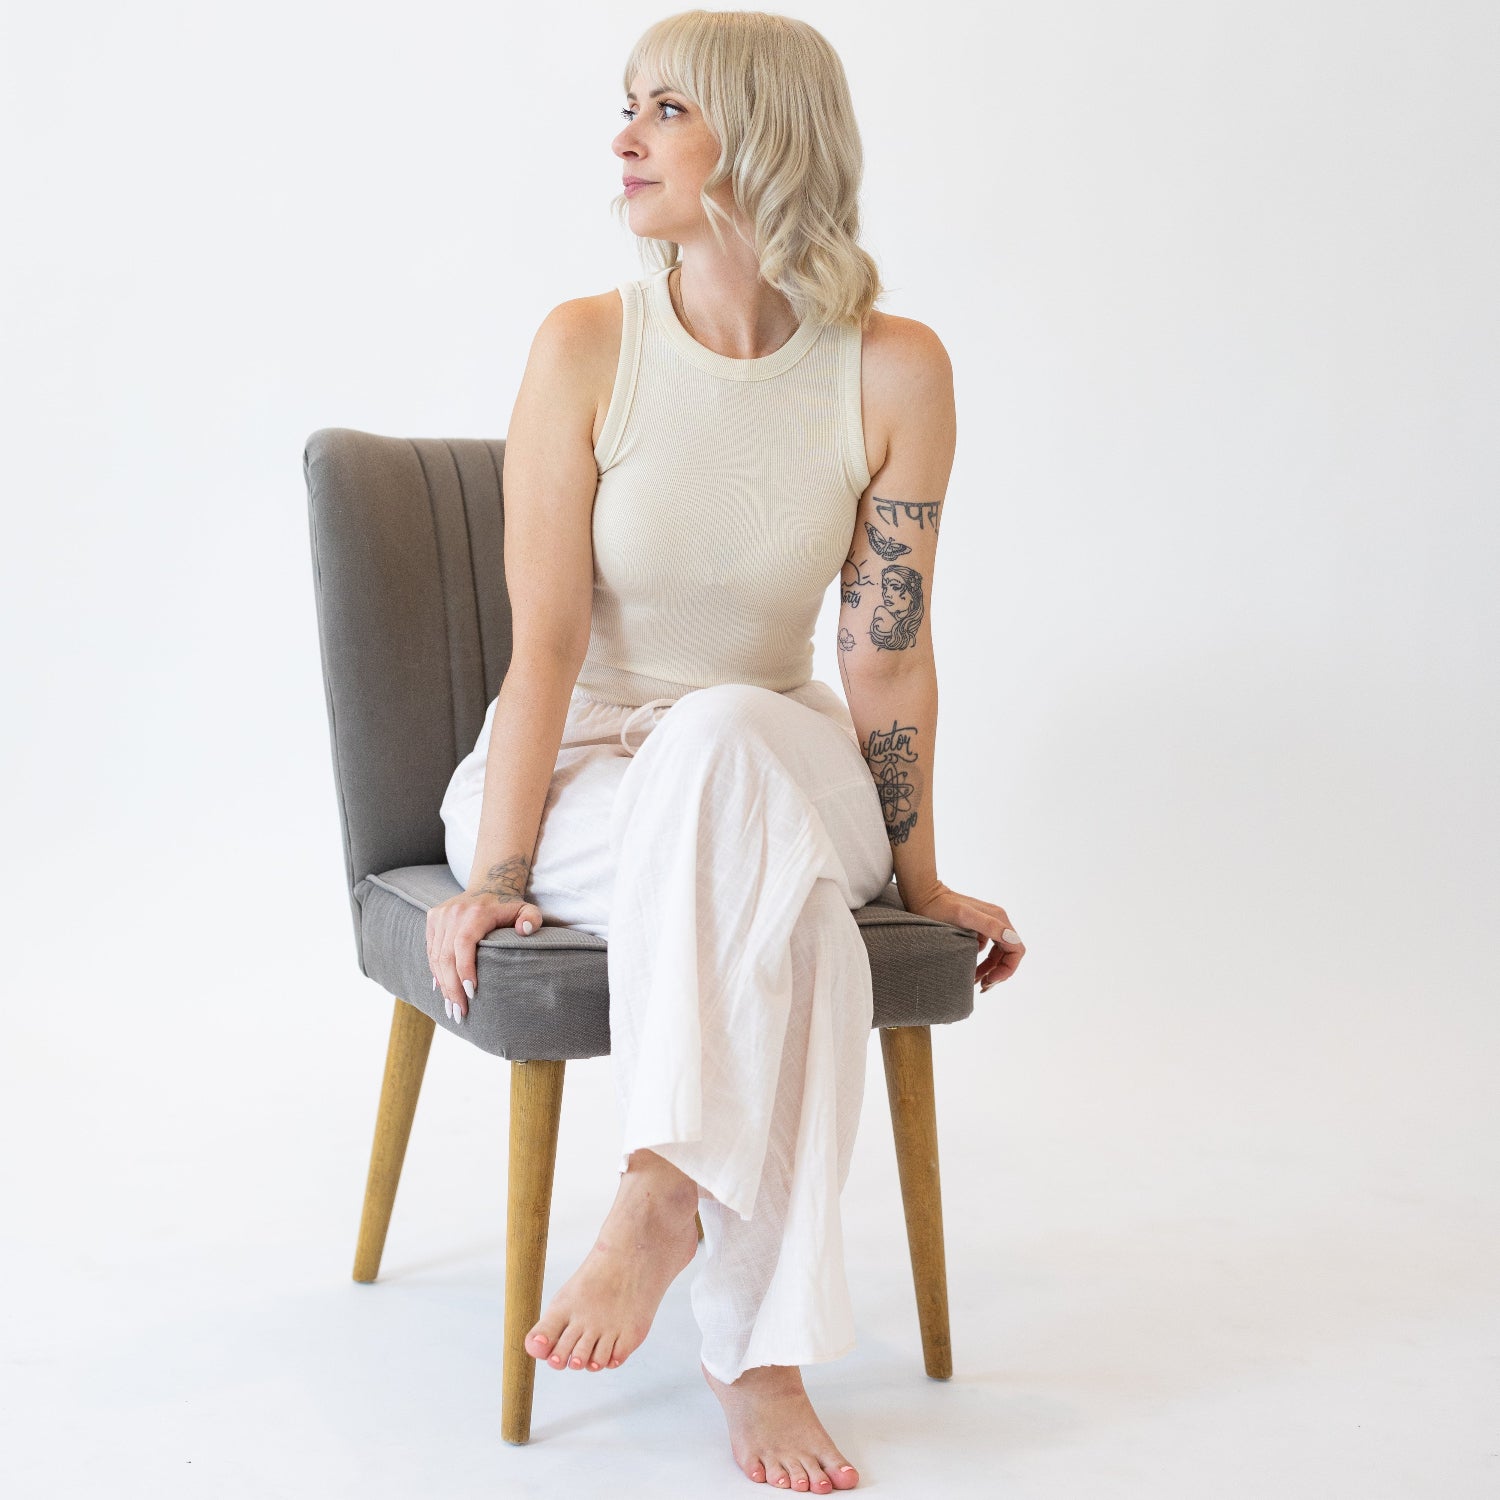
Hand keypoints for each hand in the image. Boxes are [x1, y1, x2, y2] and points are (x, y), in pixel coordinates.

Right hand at [425, 887, 543, 1022]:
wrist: (489, 884)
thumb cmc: (509, 905)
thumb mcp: (527, 908)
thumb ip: (532, 918)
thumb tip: (526, 930)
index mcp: (475, 912)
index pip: (464, 944)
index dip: (464, 969)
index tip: (470, 994)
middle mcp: (453, 913)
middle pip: (446, 956)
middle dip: (452, 988)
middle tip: (459, 1013)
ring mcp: (440, 915)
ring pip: (436, 956)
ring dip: (443, 985)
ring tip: (451, 1008)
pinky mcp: (432, 919)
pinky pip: (431, 950)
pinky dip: (436, 972)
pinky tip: (442, 990)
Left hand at [898, 878, 1024, 990]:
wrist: (923, 895)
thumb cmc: (939, 907)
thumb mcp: (964, 917)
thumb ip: (989, 926)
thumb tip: (1010, 939)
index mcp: (998, 919)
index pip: (1016, 950)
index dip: (1007, 969)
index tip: (989, 980)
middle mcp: (996, 921)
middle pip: (1008, 953)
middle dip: (998, 972)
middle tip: (982, 986)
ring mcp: (987, 924)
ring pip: (997, 953)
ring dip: (990, 969)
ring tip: (974, 981)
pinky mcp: (976, 928)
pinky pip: (986, 949)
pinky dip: (981, 962)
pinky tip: (969, 969)